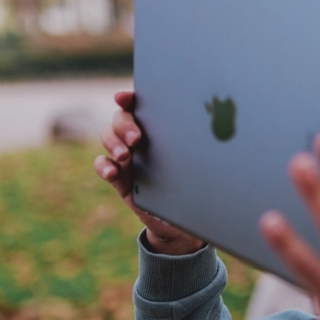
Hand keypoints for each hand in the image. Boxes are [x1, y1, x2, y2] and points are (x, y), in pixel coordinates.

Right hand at [94, 91, 203, 254]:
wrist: (180, 222)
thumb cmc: (195, 188)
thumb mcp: (201, 167)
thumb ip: (200, 149)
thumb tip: (218, 135)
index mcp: (162, 129)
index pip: (142, 106)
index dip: (130, 99)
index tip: (124, 98)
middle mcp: (141, 138)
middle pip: (122, 119)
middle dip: (125, 124)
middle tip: (136, 138)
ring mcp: (127, 156)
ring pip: (108, 136)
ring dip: (113, 143)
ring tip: (124, 156)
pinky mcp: (118, 177)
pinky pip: (102, 164)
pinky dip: (104, 166)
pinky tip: (113, 172)